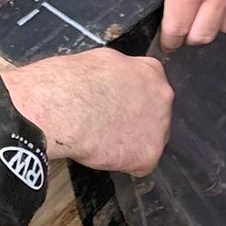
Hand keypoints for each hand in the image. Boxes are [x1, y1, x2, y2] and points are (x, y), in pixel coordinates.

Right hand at [0, 47, 171, 174]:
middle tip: (109, 124)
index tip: (118, 105)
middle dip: (135, 122)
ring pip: (148, 141)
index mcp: (150, 72)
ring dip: (130, 143)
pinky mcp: (149, 155)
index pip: (150, 87)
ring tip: (103, 138)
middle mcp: (162, 98)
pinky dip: (123, 164)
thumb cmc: (71, 84)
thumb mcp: (100, 60)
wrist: (64, 110)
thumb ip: (118, 73)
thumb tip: (114, 81)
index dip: (131, 99)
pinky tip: (104, 152)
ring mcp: (159, 128)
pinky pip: (139, 165)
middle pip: (154, 116)